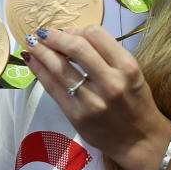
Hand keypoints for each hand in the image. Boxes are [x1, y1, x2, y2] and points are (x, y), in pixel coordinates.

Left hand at [21, 25, 170, 162]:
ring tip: (31, 42)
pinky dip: (39, 70)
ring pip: (59, 67)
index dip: (77, 29)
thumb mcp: (131, 72)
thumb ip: (105, 54)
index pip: (96, 34)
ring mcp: (92, 101)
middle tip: (42, 32)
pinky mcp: (77, 116)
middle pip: (76, 48)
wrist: (139, 141)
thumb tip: (70, 36)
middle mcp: (111, 82)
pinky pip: (52, 87)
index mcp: (127, 67)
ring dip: (41, 51)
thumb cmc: (134, 102)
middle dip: (54, 36)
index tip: (67, 31)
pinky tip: (32, 61)